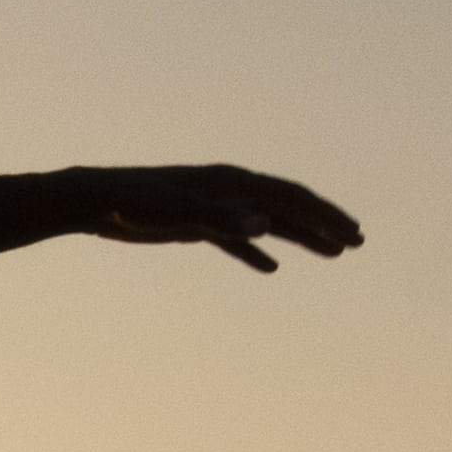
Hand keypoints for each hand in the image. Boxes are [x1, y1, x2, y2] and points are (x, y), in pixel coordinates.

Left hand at [88, 165, 361, 272]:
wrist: (92, 200)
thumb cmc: (133, 204)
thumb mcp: (178, 213)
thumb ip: (222, 219)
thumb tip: (268, 225)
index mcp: (231, 183)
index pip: (290, 197)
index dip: (324, 215)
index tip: (353, 233)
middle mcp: (228, 190)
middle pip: (287, 207)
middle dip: (324, 223)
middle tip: (359, 242)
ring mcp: (213, 205)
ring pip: (267, 222)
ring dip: (301, 236)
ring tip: (333, 254)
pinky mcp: (194, 222)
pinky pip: (236, 239)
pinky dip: (256, 251)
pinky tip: (271, 268)